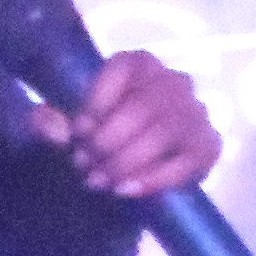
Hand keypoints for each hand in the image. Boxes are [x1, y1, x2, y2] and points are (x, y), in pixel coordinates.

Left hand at [36, 51, 219, 198]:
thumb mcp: (68, 130)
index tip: (77, 133)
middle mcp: (174, 81)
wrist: (128, 172)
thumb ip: (51, 124)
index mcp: (139, 65)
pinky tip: (125, 191)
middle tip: (83, 166)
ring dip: (127, 161)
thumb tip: (46, 123)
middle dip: (109, 139)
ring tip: (98, 182)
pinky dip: (154, 178)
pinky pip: (187, 161)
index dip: (98, 101)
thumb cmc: (98, 139)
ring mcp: (196, 113)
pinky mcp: (208, 146)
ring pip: (166, 132)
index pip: (124, 68)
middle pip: (146, 104)